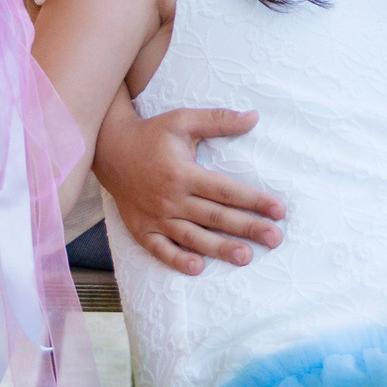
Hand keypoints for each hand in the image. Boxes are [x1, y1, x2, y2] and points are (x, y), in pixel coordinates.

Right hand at [94, 103, 281, 275]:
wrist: (108, 149)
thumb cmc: (151, 134)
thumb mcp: (183, 120)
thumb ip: (218, 120)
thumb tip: (254, 117)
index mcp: (183, 173)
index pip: (225, 190)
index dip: (254, 200)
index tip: (279, 210)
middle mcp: (171, 198)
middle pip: (215, 217)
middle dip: (247, 228)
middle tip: (274, 239)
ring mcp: (156, 217)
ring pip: (192, 237)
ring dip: (219, 248)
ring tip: (245, 257)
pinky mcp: (142, 229)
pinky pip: (160, 249)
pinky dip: (177, 260)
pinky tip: (197, 268)